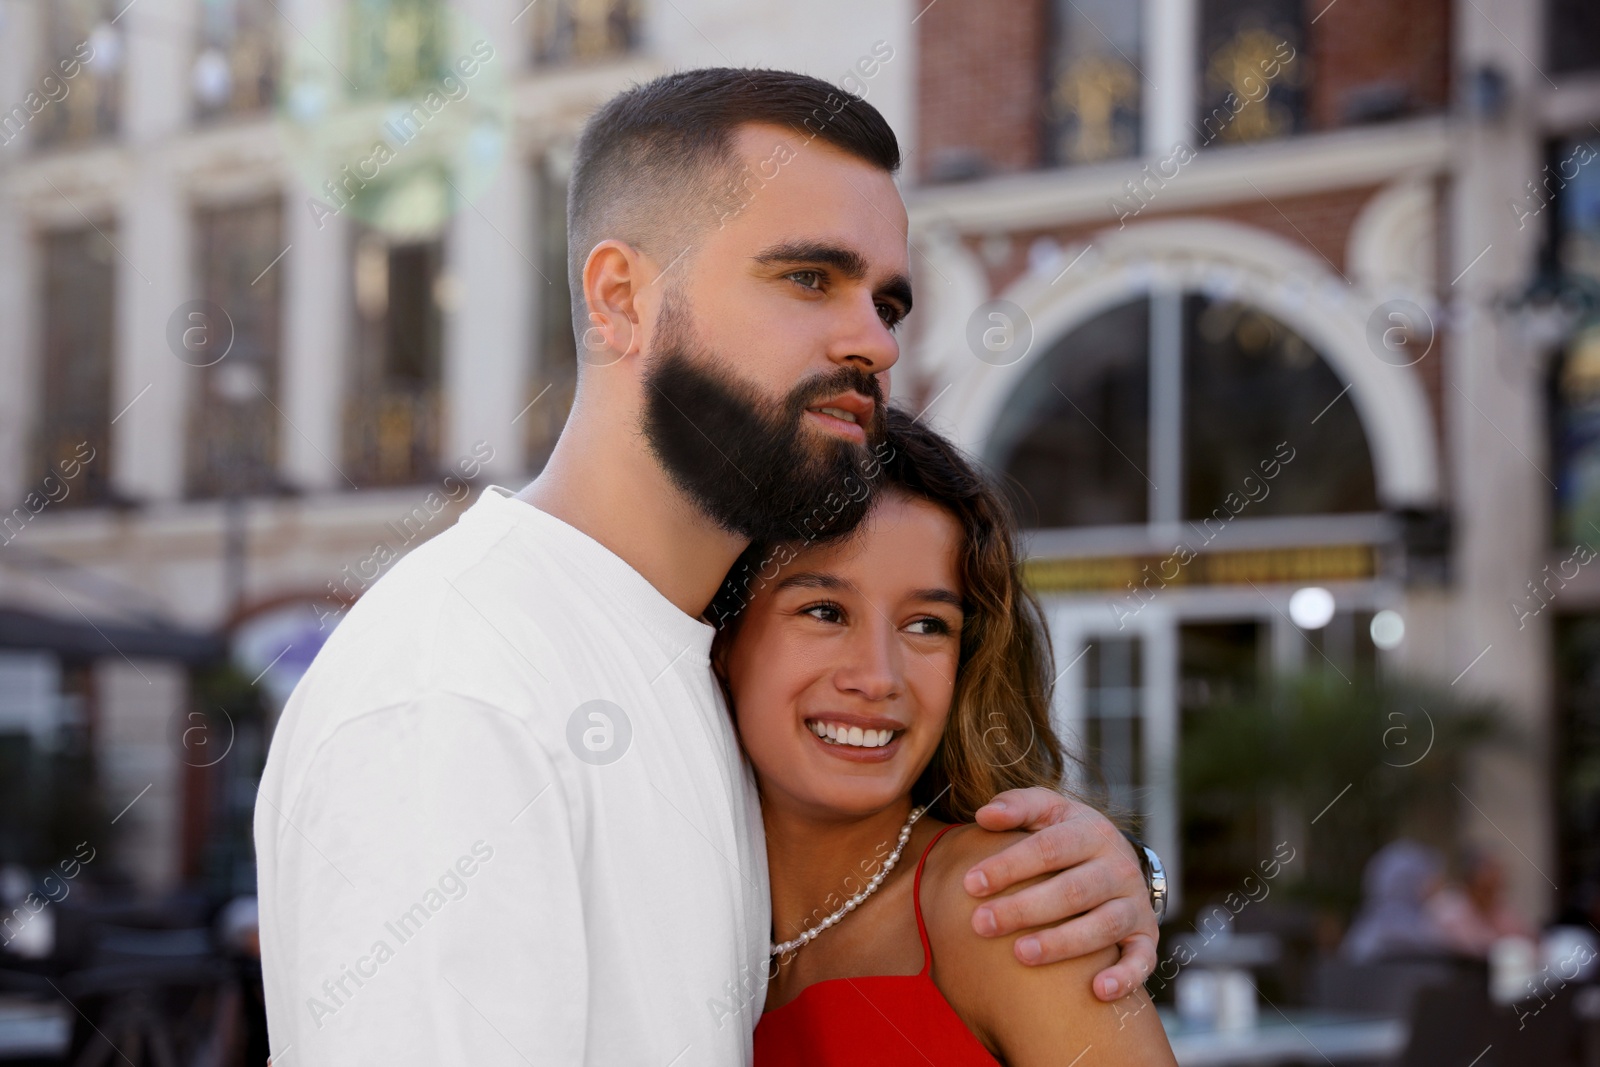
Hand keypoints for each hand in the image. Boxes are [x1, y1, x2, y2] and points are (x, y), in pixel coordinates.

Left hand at [963, 786, 1157, 1001]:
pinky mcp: (1145, 937)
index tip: (970, 884)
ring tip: (1020, 954)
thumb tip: (984, 814)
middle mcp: (1118, 867)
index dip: (1009, 866)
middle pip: (1073, 890)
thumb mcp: (1048, 811)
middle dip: (1024, 909)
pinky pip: (1142, 960)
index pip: (1048, 848)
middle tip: (982, 924)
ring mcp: (1134, 904)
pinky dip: (1125, 976)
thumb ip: (1017, 806)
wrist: (1117, 860)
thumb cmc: (1066, 836)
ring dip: (1062, 943)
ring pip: (1103, 926)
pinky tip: (1097, 990)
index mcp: (1092, 832)